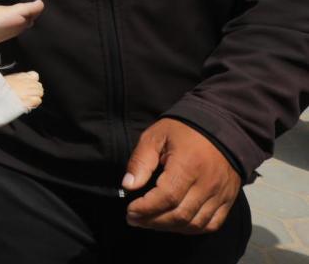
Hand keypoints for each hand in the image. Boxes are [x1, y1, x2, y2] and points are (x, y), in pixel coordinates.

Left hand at [123, 118, 241, 233]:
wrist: (221, 127)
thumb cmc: (183, 130)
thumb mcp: (155, 136)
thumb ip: (141, 161)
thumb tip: (128, 186)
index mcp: (188, 166)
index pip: (166, 198)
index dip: (145, 209)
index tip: (129, 211)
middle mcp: (207, 184)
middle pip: (179, 215)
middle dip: (152, 221)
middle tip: (134, 219)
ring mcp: (220, 194)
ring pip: (194, 224)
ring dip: (169, 227)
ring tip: (150, 222)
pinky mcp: (228, 200)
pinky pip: (211, 224)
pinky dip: (191, 229)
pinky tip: (174, 224)